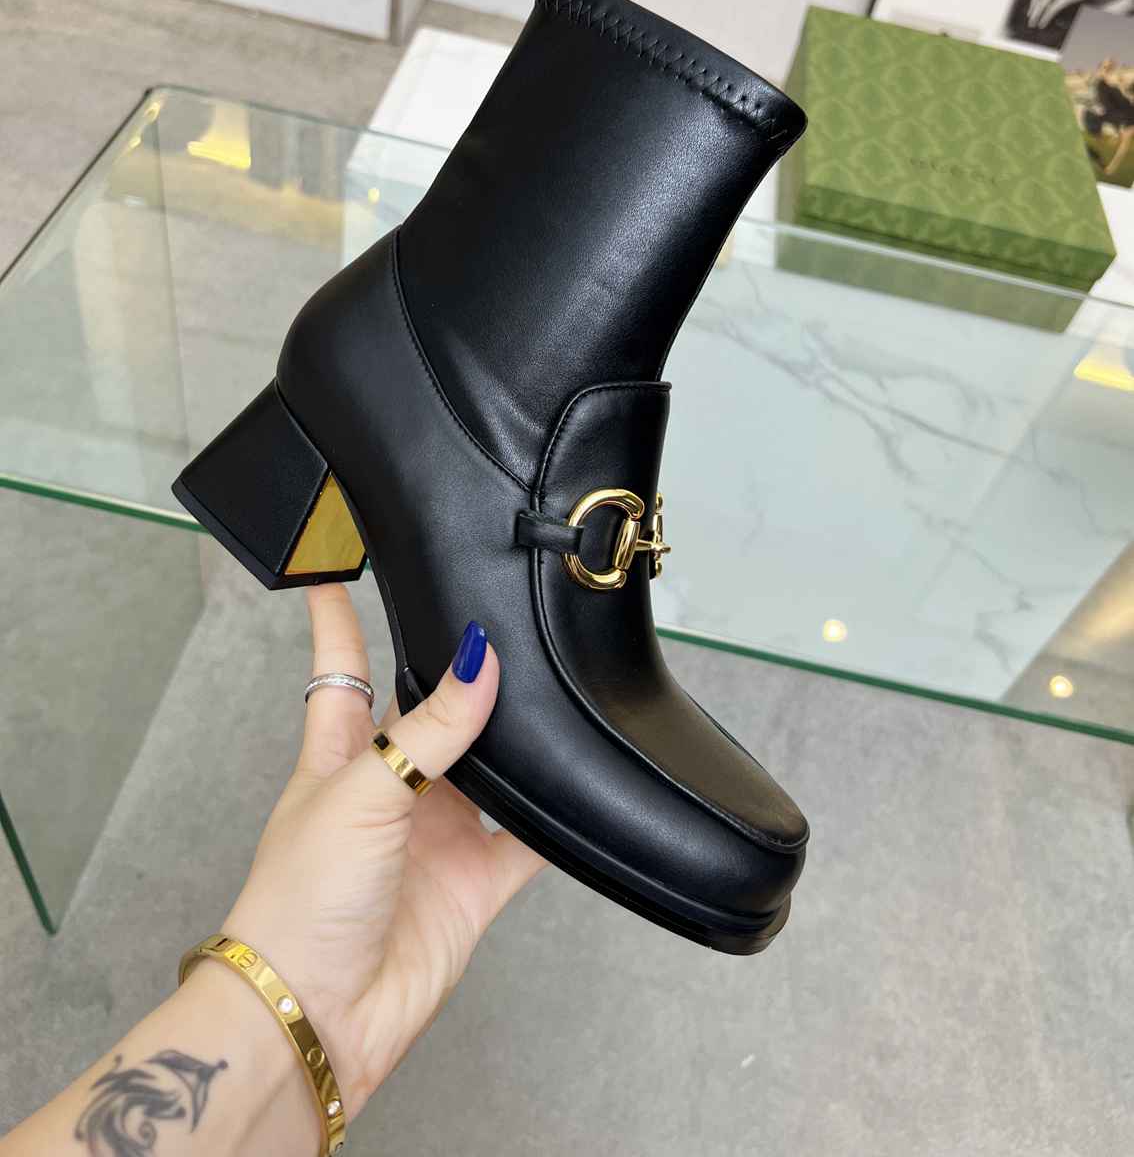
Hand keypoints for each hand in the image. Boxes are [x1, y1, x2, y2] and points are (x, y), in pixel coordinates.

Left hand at [222, 586, 544, 1118]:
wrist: (316, 1014)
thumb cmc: (300, 898)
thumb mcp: (362, 790)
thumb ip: (430, 728)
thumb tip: (480, 658)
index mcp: (339, 753)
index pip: (343, 665)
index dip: (340, 614)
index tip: (340, 558)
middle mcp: (390, 786)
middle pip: (430, 711)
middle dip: (458, 670)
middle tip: (498, 615)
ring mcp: (434, 834)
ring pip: (488, 768)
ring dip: (516, 738)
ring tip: (555, 683)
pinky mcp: (474, 885)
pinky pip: (529, 841)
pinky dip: (558, 820)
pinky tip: (585, 788)